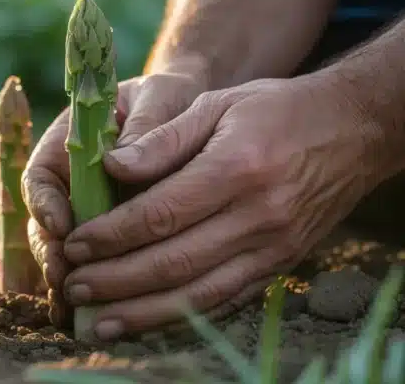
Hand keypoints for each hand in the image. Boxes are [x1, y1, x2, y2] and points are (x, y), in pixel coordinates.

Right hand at [22, 72, 206, 327]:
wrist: (187, 113)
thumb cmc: (166, 100)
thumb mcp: (157, 99)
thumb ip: (143, 126)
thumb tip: (120, 161)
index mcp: (66, 146)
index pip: (41, 178)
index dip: (45, 204)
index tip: (62, 224)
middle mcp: (68, 185)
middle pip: (45, 225)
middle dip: (51, 252)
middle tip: (64, 274)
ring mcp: (84, 213)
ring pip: (64, 252)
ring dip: (67, 278)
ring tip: (74, 304)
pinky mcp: (106, 238)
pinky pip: (92, 266)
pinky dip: (92, 290)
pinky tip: (97, 314)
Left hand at [61, 75, 381, 340]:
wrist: (353, 131)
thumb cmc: (274, 110)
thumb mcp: (217, 104)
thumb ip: (162, 138)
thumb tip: (110, 166)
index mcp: (237, 169)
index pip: (161, 214)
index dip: (112, 235)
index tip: (74, 244)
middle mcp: (258, 216)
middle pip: (174, 262)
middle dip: (116, 280)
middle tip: (73, 287)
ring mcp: (274, 248)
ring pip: (199, 293)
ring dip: (143, 312)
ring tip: (99, 320)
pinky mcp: (281, 266)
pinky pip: (226, 300)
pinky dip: (182, 316)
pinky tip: (147, 321)